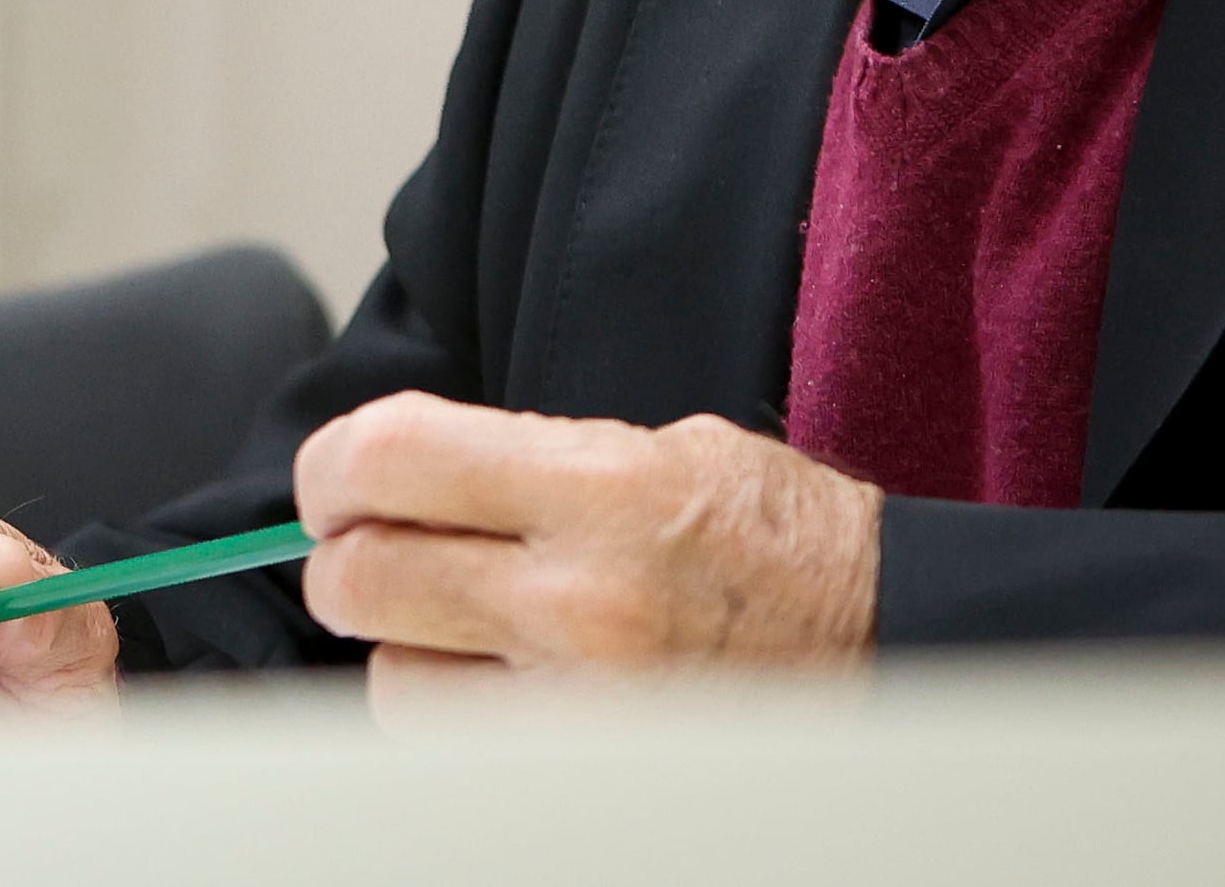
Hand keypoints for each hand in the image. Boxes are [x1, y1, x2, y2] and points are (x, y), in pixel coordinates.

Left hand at [290, 395, 876, 699]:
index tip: (334, 481)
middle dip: (344, 560)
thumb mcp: (663, 448)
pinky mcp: (587, 776)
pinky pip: (458, 752)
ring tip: (454, 628)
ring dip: (400, 651)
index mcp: (600, 488)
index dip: (331, 468)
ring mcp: (581, 708)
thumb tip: (391, 470)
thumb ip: (524, 455)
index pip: (389, 459)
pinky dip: (453, 719)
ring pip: (391, 685)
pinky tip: (497, 686)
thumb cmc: (777, 541)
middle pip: (359, 580)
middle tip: (369, 550)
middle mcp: (579, 603)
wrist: (893, 648)